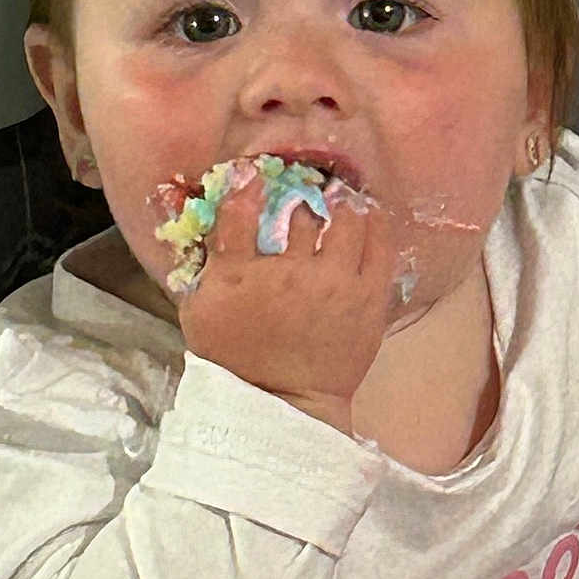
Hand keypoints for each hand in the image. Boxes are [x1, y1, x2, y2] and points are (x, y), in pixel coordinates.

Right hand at [174, 173, 395, 432]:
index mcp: (240, 277)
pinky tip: (368, 215)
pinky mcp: (368, 299)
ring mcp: (334, 286)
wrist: (282, 405)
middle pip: (300, 211)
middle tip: (306, 185)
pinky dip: (375, 222)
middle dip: (302, 192)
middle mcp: (289, 275)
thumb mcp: (198, 311)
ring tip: (340, 197)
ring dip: (342, 202)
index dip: (246, 183)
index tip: (252, 172)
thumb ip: (203, 263)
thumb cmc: (234, 360)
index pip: (239, 210)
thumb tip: (204, 217)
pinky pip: (380, 245)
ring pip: (346, 220)